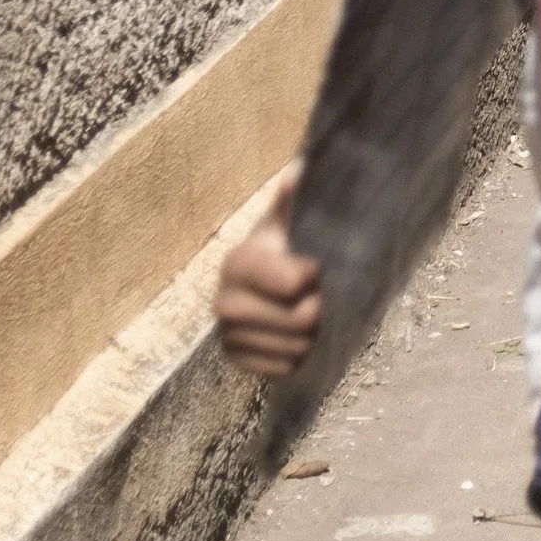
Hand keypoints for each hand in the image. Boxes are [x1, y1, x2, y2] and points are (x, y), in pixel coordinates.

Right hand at [216, 168, 322, 375]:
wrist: (262, 284)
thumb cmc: (284, 245)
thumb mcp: (288, 220)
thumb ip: (293, 199)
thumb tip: (298, 170)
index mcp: (238, 262)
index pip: (294, 283)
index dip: (314, 276)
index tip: (317, 266)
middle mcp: (222, 302)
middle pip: (301, 320)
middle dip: (318, 309)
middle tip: (317, 295)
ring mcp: (226, 335)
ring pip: (296, 348)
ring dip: (311, 335)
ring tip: (306, 313)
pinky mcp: (235, 361)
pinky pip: (284, 369)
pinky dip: (297, 356)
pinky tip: (292, 336)